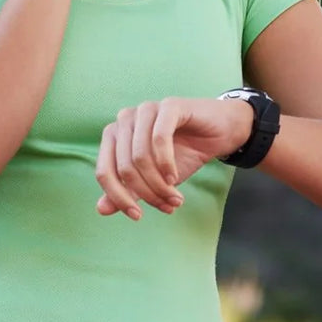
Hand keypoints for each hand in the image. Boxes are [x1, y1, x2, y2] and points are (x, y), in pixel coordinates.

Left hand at [94, 96, 253, 219]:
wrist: (220, 133)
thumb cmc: (184, 154)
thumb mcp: (153, 179)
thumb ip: (128, 191)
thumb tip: (101, 209)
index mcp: (114, 136)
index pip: (104, 172)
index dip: (118, 198)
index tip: (137, 216)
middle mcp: (125, 120)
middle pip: (124, 168)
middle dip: (147, 193)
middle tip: (168, 206)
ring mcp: (146, 110)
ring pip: (139, 157)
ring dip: (158, 183)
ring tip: (174, 196)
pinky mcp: (169, 105)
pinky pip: (159, 139)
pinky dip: (166, 163)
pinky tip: (174, 176)